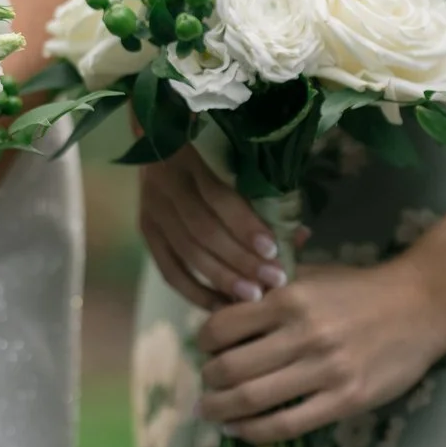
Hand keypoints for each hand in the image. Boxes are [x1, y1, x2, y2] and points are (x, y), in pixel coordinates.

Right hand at [140, 146, 289, 308]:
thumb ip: (261, 195)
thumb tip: (299, 236)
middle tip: (272, 280)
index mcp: (186, 161)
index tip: (273, 249)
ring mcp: (151, 213)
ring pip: (187, 253)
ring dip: (222, 278)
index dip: (244, 225)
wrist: (154, 141)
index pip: (217, 197)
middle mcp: (164, 188)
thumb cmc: (206, 151)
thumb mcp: (232, 160)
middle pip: (202, 231)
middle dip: (240, 259)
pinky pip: (169, 270)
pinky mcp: (146, 234)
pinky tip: (221, 305)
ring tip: (253, 296)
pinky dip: (194, 291)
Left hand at [193, 257, 445, 443]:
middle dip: (208, 381)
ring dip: (221, 410)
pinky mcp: (346, 399)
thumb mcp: (308, 277)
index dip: (203, 342)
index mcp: (288, 299)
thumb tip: (221, 314)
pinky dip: (255, 431)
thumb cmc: (359, 289)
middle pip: (231, 368)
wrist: (422, 304)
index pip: (222, 327)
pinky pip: (288, 424)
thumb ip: (268, 294)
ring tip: (211, 412)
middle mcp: (303, 335)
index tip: (204, 350)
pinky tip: (241, 430)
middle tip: (205, 386)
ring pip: (253, 399)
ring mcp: (325, 370)